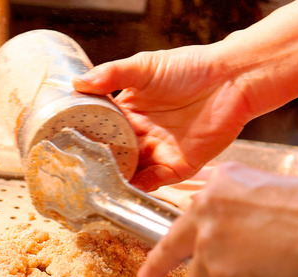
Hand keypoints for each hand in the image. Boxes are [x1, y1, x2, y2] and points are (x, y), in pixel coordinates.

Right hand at [73, 46, 253, 190]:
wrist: (232, 80)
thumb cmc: (190, 68)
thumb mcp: (144, 66)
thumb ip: (111, 74)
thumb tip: (78, 83)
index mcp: (130, 112)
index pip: (101, 129)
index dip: (85, 138)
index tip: (66, 145)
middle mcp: (141, 134)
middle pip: (113, 154)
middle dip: (97, 164)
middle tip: (75, 171)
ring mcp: (159, 152)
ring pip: (130, 171)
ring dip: (115, 178)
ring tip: (94, 185)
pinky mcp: (179, 166)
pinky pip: (154, 182)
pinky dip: (139, 187)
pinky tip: (124, 188)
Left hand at [137, 162, 297, 276]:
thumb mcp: (263, 185)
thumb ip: (233, 201)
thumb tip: (226, 220)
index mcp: (215, 188)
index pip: (180, 214)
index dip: (167, 234)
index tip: (150, 246)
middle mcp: (204, 214)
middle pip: (174, 250)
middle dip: (159, 267)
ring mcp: (210, 247)